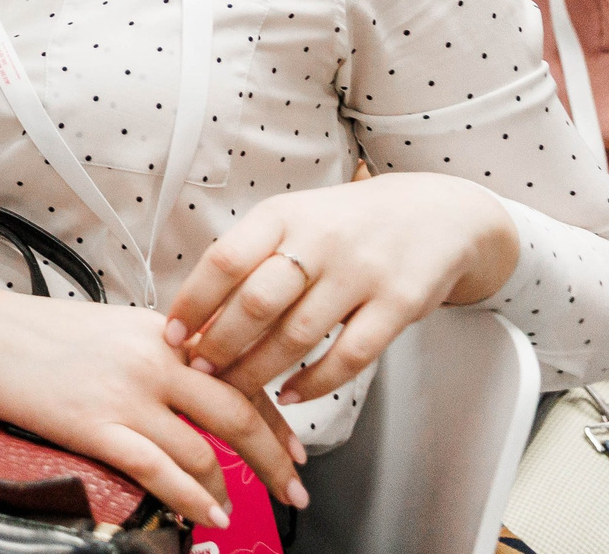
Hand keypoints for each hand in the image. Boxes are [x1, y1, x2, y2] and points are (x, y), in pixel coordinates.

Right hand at [0, 277, 304, 529]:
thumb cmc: (42, 333)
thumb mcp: (116, 328)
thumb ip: (164, 353)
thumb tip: (206, 388)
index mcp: (163, 332)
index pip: (242, 376)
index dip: (277, 420)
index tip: (295, 447)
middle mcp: (155, 360)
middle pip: (240, 414)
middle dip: (276, 460)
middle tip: (294, 488)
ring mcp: (127, 395)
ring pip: (205, 450)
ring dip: (232, 488)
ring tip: (238, 508)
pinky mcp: (97, 426)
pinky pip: (162, 471)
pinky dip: (193, 499)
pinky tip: (208, 514)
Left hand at [164, 172, 519, 406]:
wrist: (435, 214)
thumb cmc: (345, 225)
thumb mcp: (294, 221)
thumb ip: (252, 259)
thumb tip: (196, 314)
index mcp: (283, 215)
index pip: (225, 259)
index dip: (193, 302)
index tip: (172, 334)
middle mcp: (320, 240)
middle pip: (257, 302)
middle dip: (221, 345)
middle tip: (199, 371)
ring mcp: (362, 272)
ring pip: (298, 335)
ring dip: (259, 369)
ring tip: (235, 389)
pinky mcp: (400, 304)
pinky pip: (350, 356)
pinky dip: (314, 383)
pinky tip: (290, 394)